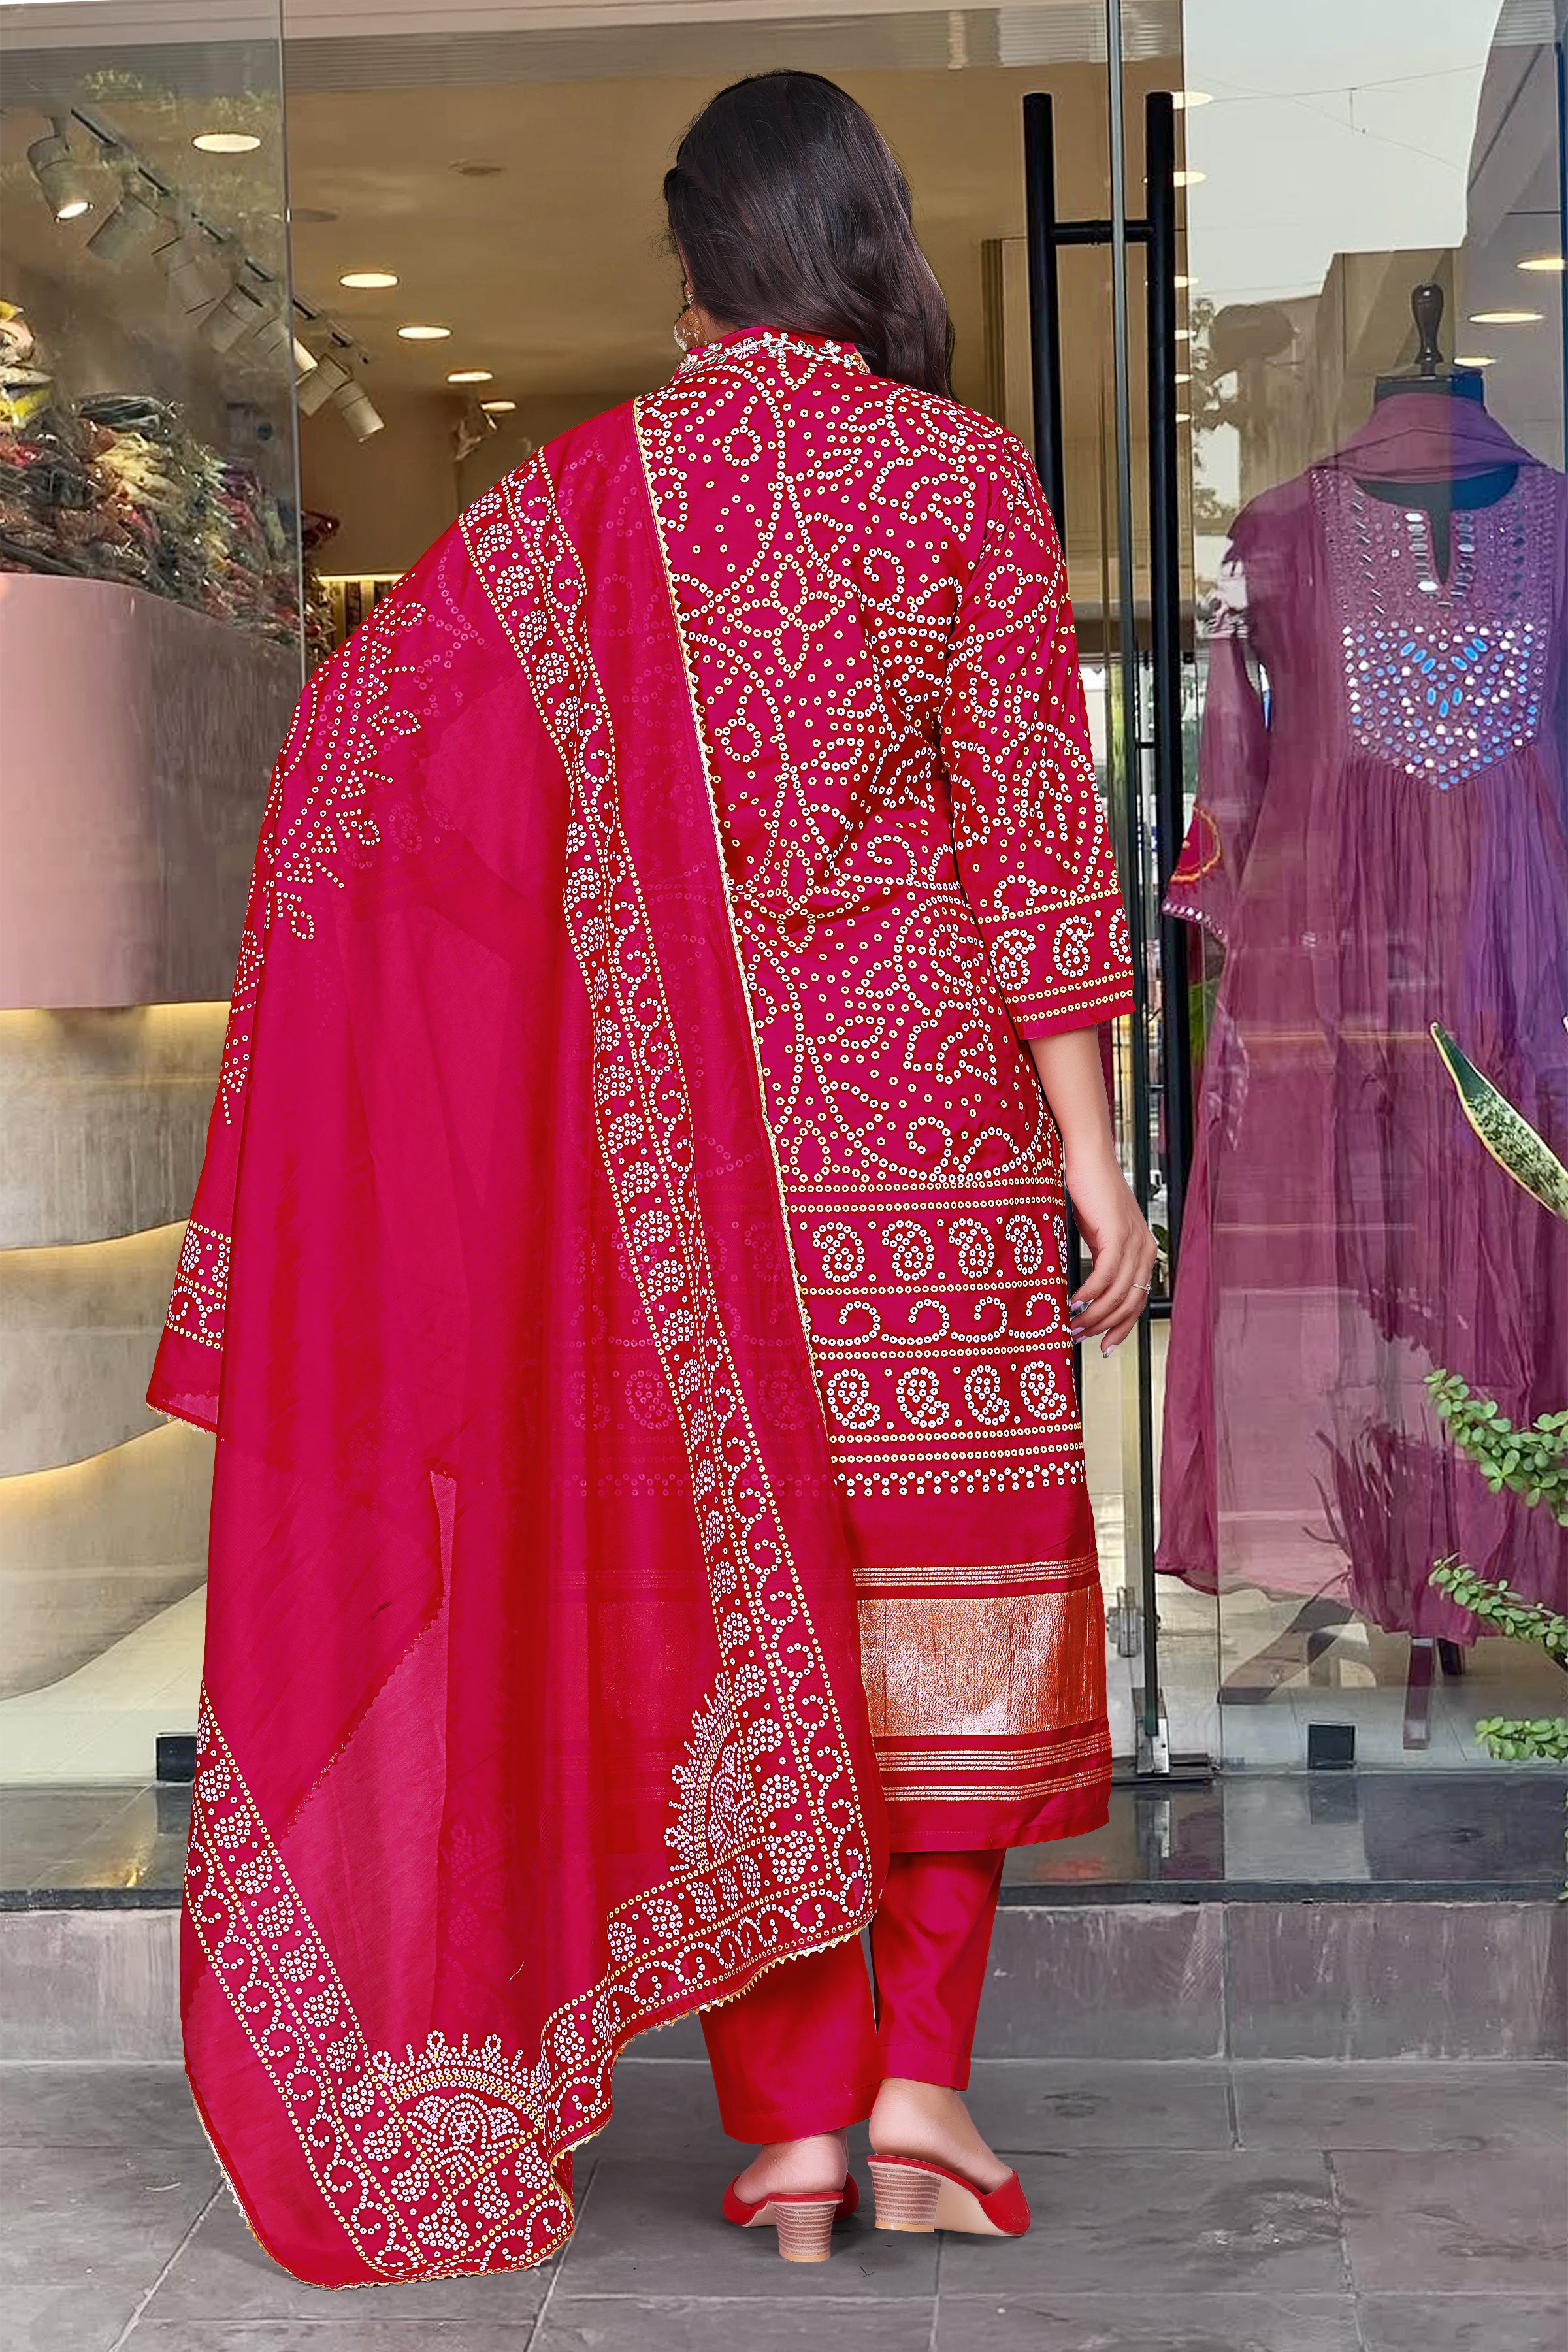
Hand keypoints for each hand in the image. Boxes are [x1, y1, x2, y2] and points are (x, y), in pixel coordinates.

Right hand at [1062, 1143, 1156, 1353]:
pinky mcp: (1117, 1233)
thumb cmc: (1089, 1192)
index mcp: (1143, 1251)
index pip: (1138, 1301)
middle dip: (1103, 1327)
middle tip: (1079, 1336)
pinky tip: (1075, 1302)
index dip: (1120, 1327)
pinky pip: (1106, 1275)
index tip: (1104, 1344)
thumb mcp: (1098, 1234)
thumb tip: (1089, 1293)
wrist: (1087, 1158)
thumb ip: (1102, 1260)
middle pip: (1129, 1303)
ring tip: (1073, 1324)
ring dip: (1093, 1315)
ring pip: (1118, 1294)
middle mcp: (1145, 1248)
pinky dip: (1090, 1293)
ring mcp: (1134, 1241)